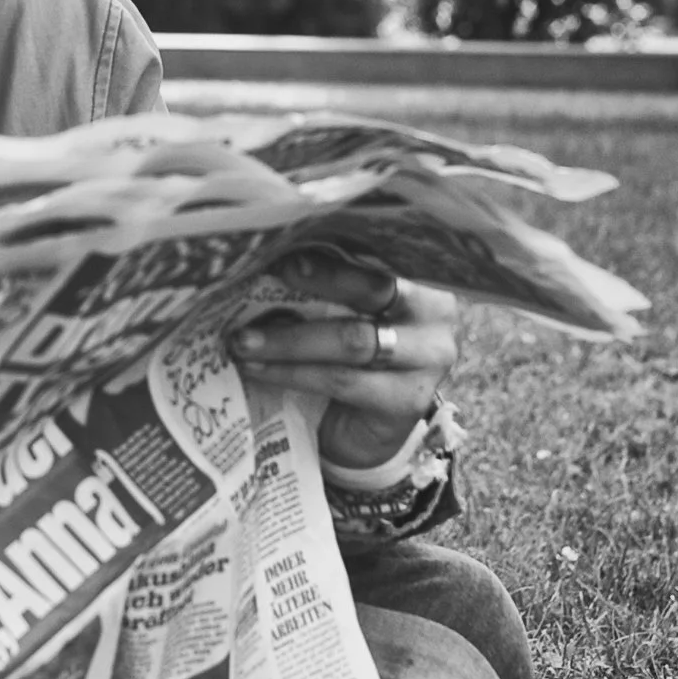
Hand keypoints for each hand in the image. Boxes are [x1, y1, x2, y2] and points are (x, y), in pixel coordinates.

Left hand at [225, 251, 459, 468]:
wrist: (359, 429)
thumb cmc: (343, 354)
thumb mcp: (337, 311)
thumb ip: (321, 285)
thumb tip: (264, 257)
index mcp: (419, 277)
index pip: (378, 253)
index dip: (333, 249)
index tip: (286, 249)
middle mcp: (435, 313)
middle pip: (373, 288)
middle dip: (316, 281)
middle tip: (263, 278)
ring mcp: (428, 359)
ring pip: (352, 340)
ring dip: (289, 340)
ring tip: (243, 341)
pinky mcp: (407, 401)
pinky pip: (342, 380)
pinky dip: (294, 373)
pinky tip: (258, 369)